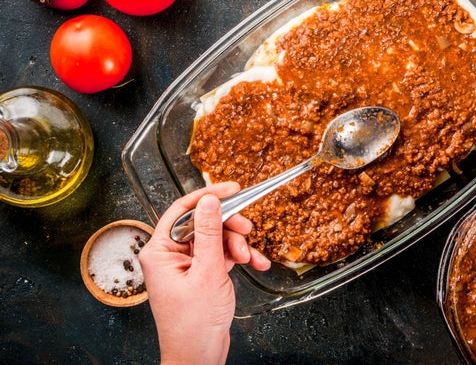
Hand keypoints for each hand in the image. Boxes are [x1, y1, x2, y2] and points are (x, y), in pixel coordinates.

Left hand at [139, 182, 270, 364]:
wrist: (198, 357)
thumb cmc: (194, 324)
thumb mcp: (208, 272)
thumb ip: (210, 233)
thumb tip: (210, 201)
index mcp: (160, 251)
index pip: (182, 210)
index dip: (208, 196)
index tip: (232, 188)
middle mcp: (170, 255)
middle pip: (203, 223)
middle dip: (229, 226)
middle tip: (247, 229)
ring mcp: (186, 265)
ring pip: (216, 238)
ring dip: (237, 245)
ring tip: (250, 258)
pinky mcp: (200, 274)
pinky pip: (221, 255)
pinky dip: (238, 257)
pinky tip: (255, 264)